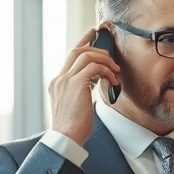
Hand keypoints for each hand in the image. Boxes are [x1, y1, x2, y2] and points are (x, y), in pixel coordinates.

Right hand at [47, 28, 120, 145]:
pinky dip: (106, 71)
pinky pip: (94, 67)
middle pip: (77, 51)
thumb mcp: (75, 105)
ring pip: (87, 56)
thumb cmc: (73, 128)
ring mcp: (66, 80)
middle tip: (110, 48)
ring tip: (115, 72)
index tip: (91, 34)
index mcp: (57, 83)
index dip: (81, 43)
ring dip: (105, 60)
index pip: (70, 57)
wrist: (66, 139)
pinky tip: (113, 81)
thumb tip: (93, 83)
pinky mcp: (76, 84)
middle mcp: (59, 79)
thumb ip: (80, 91)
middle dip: (95, 45)